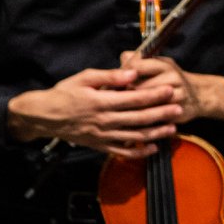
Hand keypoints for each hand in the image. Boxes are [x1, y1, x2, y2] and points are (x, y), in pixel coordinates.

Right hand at [6, 65, 183, 157]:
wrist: (43, 116)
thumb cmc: (64, 93)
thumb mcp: (84, 78)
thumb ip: (110, 75)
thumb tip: (132, 72)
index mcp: (100, 102)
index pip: (133, 98)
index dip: (154, 94)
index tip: (170, 89)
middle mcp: (104, 120)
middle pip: (139, 118)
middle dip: (161, 113)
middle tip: (179, 108)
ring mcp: (103, 135)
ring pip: (134, 136)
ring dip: (156, 132)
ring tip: (173, 127)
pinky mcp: (100, 145)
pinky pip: (123, 152)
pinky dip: (139, 151)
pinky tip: (153, 147)